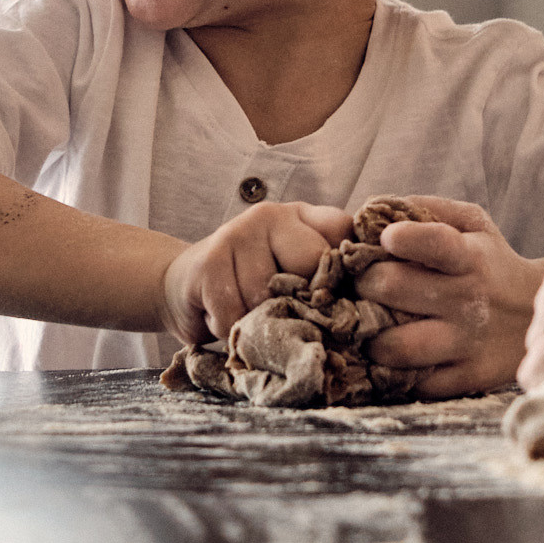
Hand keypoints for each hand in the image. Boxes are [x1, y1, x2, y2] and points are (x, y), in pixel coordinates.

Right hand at [161, 201, 353, 346]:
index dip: (343, 272)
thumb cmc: (249, 286)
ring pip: (268, 295)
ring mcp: (237, 232)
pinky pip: (235, 313)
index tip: (332, 296)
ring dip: (258, 321)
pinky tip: (223, 316)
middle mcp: (272, 214)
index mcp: (303, 216)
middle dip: (299, 299)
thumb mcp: (293, 275)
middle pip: (311, 262)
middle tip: (282, 309)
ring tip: (246, 313)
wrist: (182, 287)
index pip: (343, 233)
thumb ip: (326, 278)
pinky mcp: (209, 259)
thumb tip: (361, 309)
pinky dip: (231, 328)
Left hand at [355, 197, 543, 397]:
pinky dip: (393, 371)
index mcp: (469, 257)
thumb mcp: (474, 224)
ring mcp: (466, 342)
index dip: (401, 238)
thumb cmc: (491, 262)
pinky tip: (392, 356)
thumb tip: (372, 208)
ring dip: (370, 335)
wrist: (537, 316)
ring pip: (396, 346)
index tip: (386, 239)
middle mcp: (467, 299)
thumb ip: (427, 209)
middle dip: (364, 283)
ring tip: (371, 326)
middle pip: (392, 288)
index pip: (433, 243)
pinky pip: (413, 382)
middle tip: (363, 285)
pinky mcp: (466, 378)